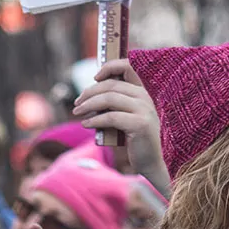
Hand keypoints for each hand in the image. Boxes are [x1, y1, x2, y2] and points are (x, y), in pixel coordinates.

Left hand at [73, 59, 170, 196]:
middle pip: (112, 84)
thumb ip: (115, 105)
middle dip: (90, 91)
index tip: (95, 76)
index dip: (110, 66)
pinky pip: (111, 117)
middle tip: (77, 102)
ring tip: (78, 112)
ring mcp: (144, 110)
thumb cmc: (134, 140)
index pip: (128, 67)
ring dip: (89, 104)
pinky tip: (86, 124)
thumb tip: (90, 96)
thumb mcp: (126, 117)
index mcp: (142, 92)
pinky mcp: (140, 124)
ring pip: (110, 98)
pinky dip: (95, 119)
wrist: (151, 161)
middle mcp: (145, 97)